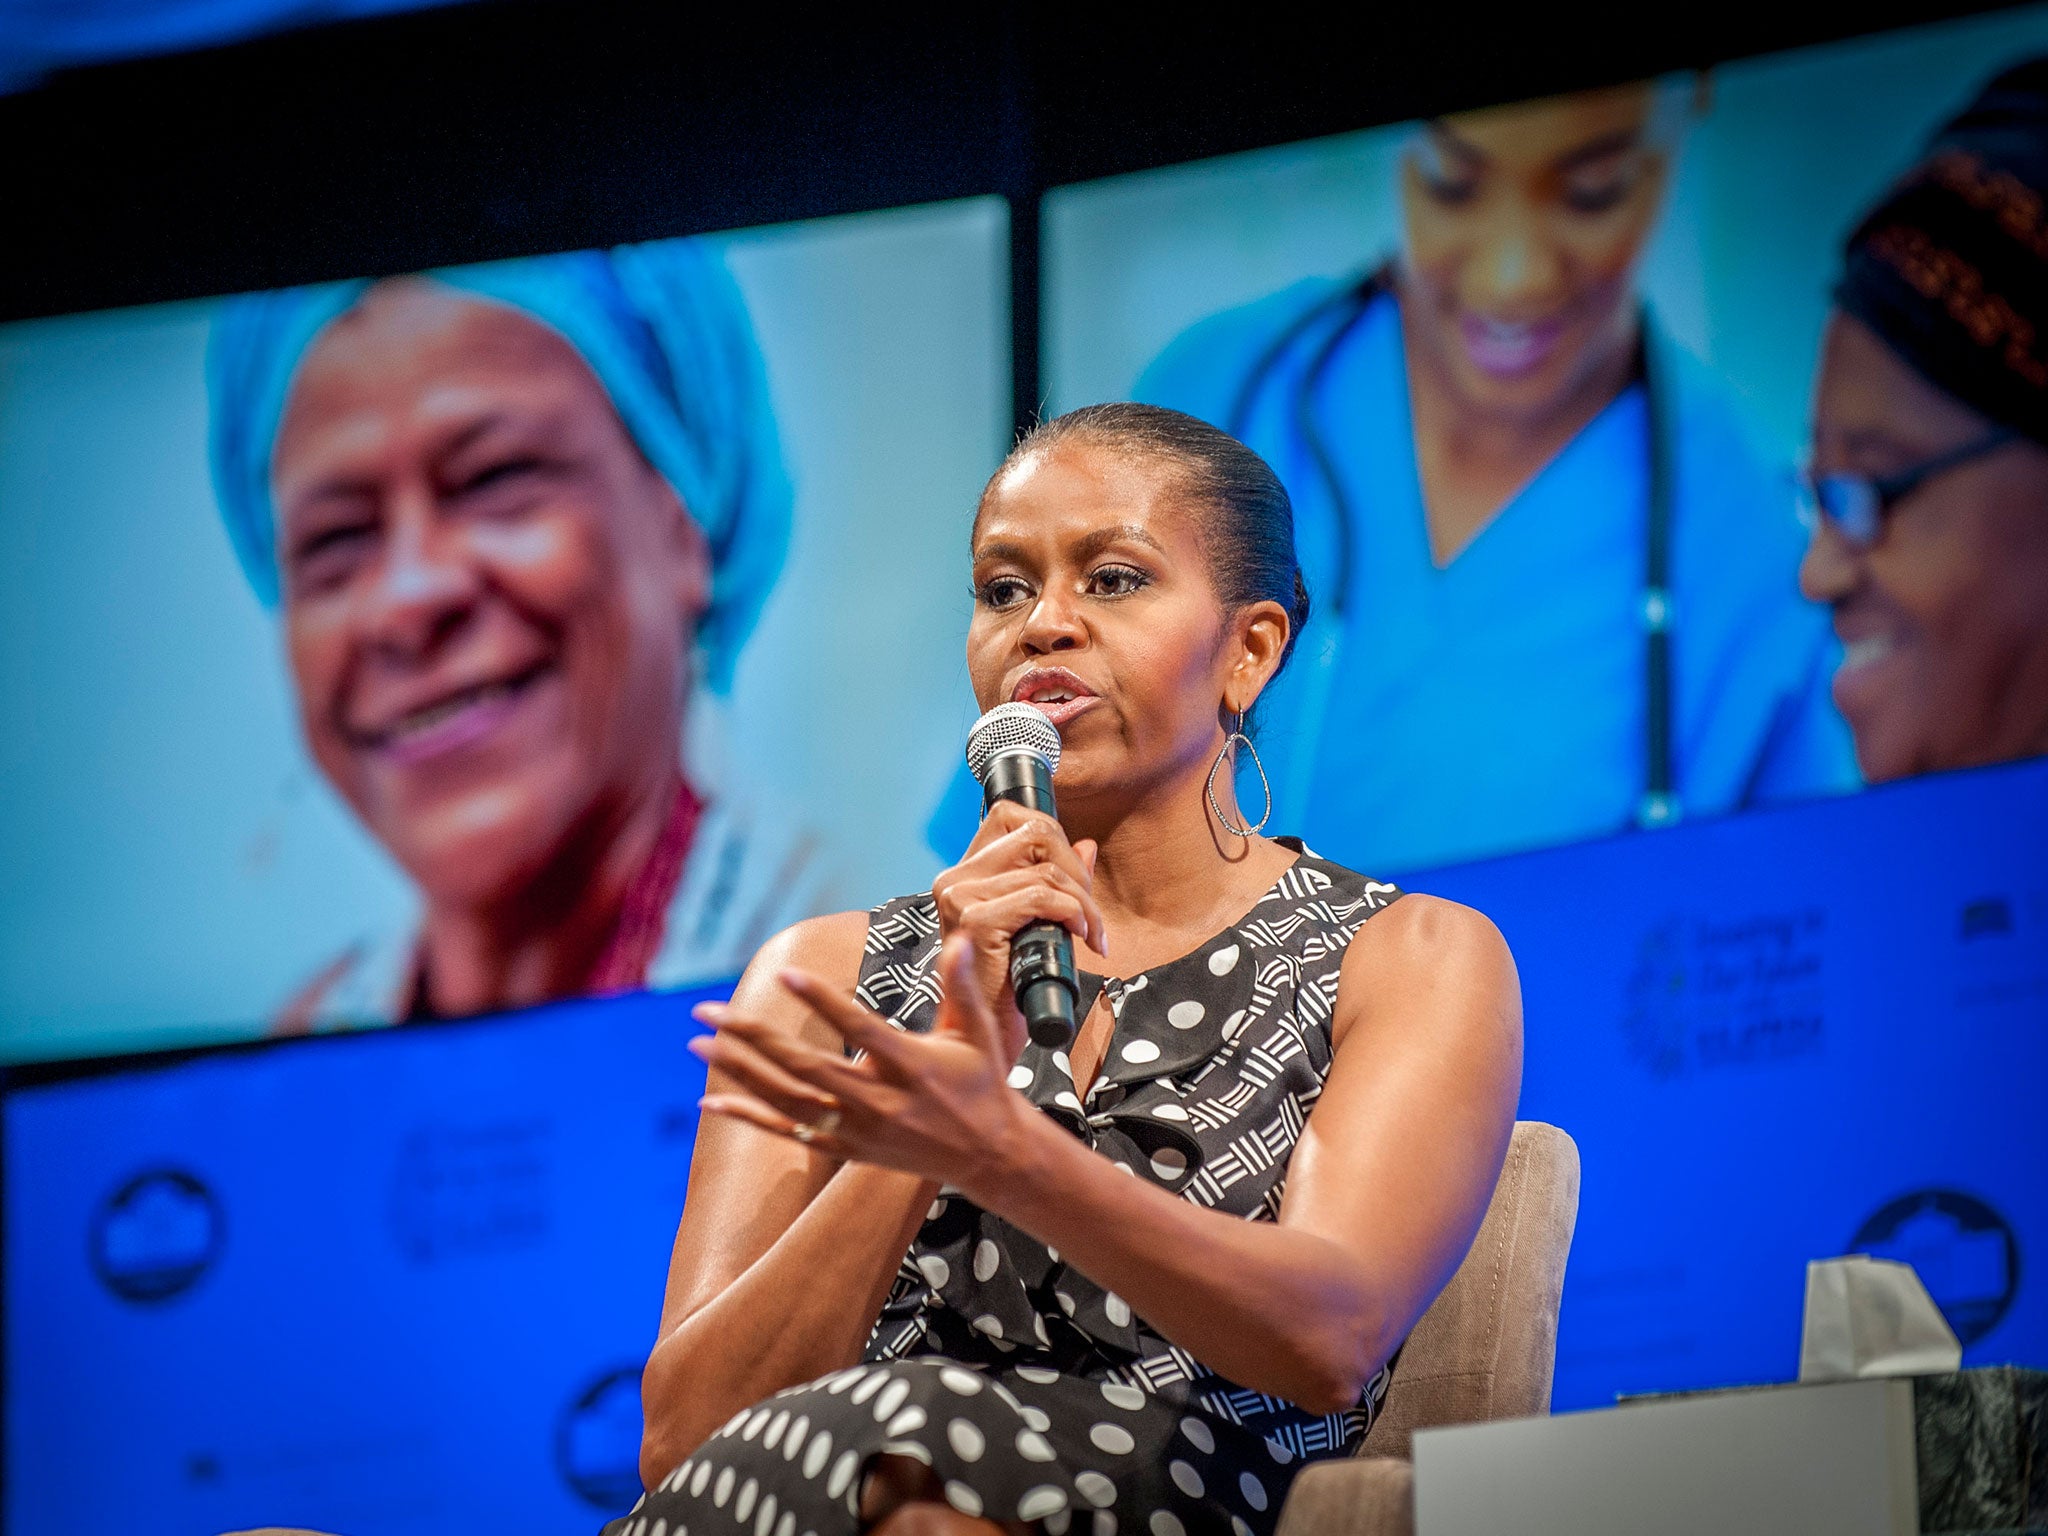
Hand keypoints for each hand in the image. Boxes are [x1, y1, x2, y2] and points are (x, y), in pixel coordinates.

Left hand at [689, 934, 1037, 1200]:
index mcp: (913, 1066)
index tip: (787, 973)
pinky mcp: (847, 1149)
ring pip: (788, 1100)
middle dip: (754, 1037)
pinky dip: (749, 1117)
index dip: (823, 1001)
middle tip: (709, 1010)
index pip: (859, 1029)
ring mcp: (860, 1129)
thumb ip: (961, 985)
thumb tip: (960, 936)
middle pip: (806, 1067)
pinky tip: (711, 1101)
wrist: (989, 1155)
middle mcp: (881, 1101)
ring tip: (699, 1044)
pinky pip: (788, 1133)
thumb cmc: (982, 1083)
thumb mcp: (979, 1032)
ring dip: (740, 1072)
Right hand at [931, 799, 1105, 1055]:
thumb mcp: (1038, 925)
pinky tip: (1080, 937)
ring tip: (1090, 935)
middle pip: (1036, 833)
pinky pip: (1041, 896)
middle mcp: (954, 879)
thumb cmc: (1009, 988)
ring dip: (1083, 904)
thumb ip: (1056, 882)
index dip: (1053, 836)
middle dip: (1077, 871)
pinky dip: (1072, 913)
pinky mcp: (974, 920)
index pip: (1009, 815)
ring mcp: (960, 897)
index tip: (1074, 878)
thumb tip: (1086, 845)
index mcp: (963, 874)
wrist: (984, 1039)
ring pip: (1046, 871)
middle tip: (1089, 914)